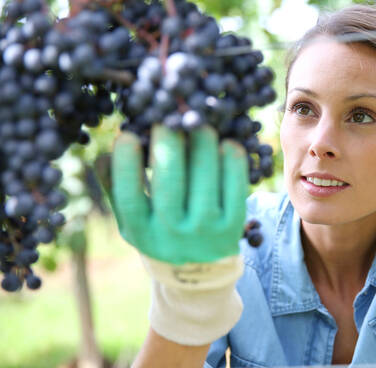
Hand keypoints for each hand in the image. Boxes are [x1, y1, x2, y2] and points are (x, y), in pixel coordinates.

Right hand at [109, 125, 247, 264]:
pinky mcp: (234, 226)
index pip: (129, 197)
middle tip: (170, 119)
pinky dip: (233, 162)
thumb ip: (115, 187)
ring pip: (204, 181)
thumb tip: (103, 152)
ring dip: (203, 146)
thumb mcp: (132, 220)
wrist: (199, 271)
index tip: (129, 135)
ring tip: (200, 126)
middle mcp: (173, 234)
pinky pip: (235, 188)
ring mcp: (206, 231)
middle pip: (170, 185)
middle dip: (169, 146)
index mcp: (140, 231)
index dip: (127, 165)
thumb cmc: (159, 233)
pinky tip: (228, 144)